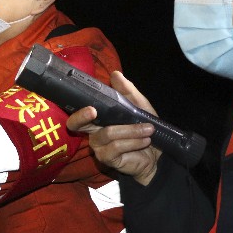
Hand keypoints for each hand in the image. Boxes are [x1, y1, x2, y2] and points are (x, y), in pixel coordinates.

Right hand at [66, 71, 161, 185]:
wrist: (157, 155)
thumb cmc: (144, 128)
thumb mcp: (138, 105)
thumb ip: (127, 90)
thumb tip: (115, 74)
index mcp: (98, 118)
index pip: (79, 113)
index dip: (78, 109)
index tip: (90, 105)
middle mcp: (93, 132)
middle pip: (75, 125)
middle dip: (82, 116)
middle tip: (93, 111)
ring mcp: (99, 147)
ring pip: (108, 133)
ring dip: (131, 130)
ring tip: (148, 129)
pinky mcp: (107, 159)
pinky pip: (116, 146)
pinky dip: (133, 141)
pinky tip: (145, 140)